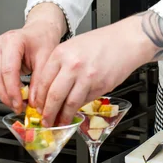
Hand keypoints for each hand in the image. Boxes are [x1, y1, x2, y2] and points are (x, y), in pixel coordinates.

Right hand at [0, 3, 65, 111]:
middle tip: (18, 107)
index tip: (20, 103)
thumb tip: (33, 101)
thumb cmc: (44, 38)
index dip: (12, 90)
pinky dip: (6, 88)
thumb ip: (39, 80)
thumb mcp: (46, 58)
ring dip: (5, 94)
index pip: (8, 70)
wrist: (41, 29)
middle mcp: (0, 44)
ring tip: (18, 104)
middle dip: (7, 95)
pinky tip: (16, 96)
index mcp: (13, 41)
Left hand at [34, 15, 153, 126]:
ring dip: (62, 117)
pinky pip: (84, 102)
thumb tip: (48, 88)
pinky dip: (78, 110)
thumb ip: (60, 65)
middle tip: (45, 120)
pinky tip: (74, 112)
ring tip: (59, 122)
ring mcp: (87, 77)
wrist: (126, 40)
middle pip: (53, 96)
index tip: (36, 107)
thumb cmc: (101, 42)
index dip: (37, 99)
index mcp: (61, 53)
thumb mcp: (73, 46)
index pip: (42, 82)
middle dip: (46, 113)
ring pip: (68, 104)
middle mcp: (72, 65)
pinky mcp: (100, 86)